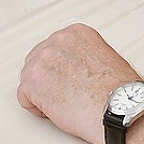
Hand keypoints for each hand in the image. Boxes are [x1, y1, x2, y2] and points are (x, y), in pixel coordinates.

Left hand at [17, 23, 139, 143]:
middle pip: (37, 61)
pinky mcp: (33, 83)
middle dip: (48, 80)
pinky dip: (36, 108)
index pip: (53, 48)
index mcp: (76, 33)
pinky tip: (54, 111)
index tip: (69, 80)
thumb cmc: (119, 92)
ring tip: (63, 103)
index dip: (60, 69)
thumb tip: (73, 67)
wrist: (120, 109)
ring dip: (42, 93)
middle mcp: (57, 41)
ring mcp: (43, 60)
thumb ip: (82, 55)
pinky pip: (24, 97)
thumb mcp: (105, 57)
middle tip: (65, 94)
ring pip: (29, 79)